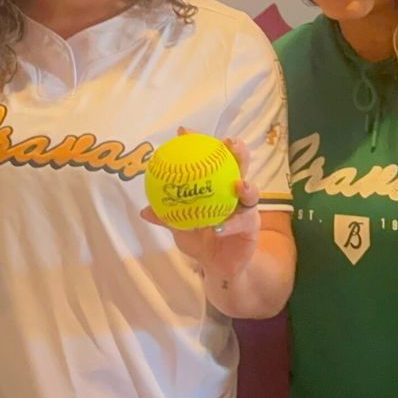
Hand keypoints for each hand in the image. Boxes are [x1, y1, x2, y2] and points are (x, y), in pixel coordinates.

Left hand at [140, 130, 261, 278]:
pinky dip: (231, 224)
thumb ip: (167, 217)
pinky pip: (243, 222)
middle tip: (228, 142)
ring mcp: (246, 207)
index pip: (209, 157)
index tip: (184, 132)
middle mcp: (234, 190)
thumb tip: (145, 211)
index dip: (199, 142)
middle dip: (237, 150)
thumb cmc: (200, 239)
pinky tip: (220, 226)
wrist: (218, 265)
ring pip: (250, 190)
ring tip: (239, 183)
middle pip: (239, 164)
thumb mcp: (180, 227)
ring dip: (245, 184)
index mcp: (216, 183)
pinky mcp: (252, 226)